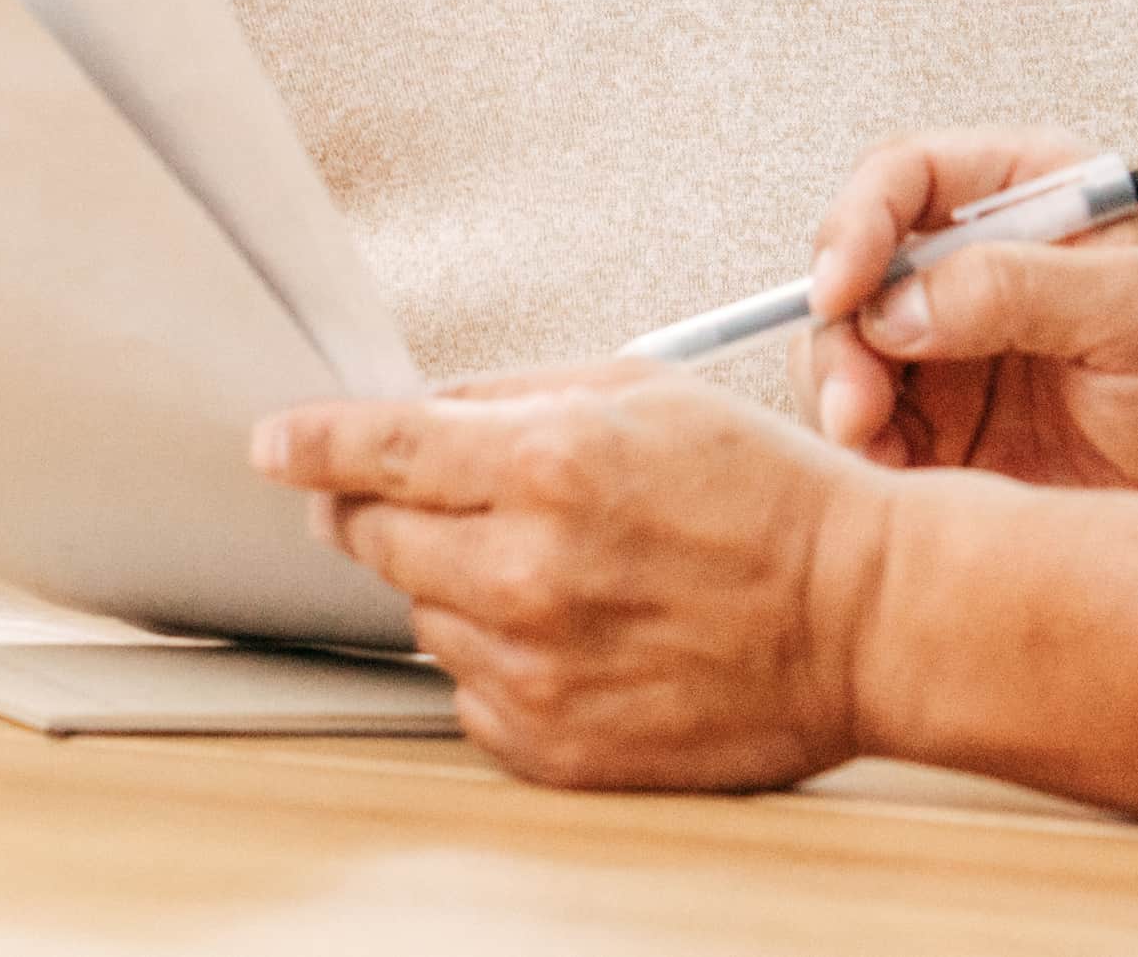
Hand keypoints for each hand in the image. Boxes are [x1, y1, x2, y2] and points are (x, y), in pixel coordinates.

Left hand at [252, 364, 893, 792]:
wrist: (862, 619)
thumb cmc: (771, 499)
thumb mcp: (646, 393)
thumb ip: (517, 395)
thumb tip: (426, 411)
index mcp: (545, 466)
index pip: (372, 451)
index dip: (309, 444)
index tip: (275, 444)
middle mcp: (525, 570)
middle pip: (372, 536)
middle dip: (382, 509)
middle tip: (441, 500)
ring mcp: (533, 667)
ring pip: (422, 614)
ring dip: (460, 584)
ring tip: (562, 569)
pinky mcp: (552, 743)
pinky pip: (469, 691)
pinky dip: (499, 659)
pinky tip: (576, 634)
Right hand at [795, 128, 1137, 496]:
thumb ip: (1019, 288)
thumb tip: (892, 305)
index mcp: (1024, 193)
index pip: (901, 178)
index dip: (856, 226)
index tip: (843, 293)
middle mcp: (972, 261)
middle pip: (853, 271)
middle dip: (838, 336)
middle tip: (856, 411)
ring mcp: (953, 347)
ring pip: (843, 353)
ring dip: (842, 400)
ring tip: (880, 454)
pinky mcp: (947, 429)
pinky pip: (869, 431)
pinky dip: (865, 456)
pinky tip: (902, 487)